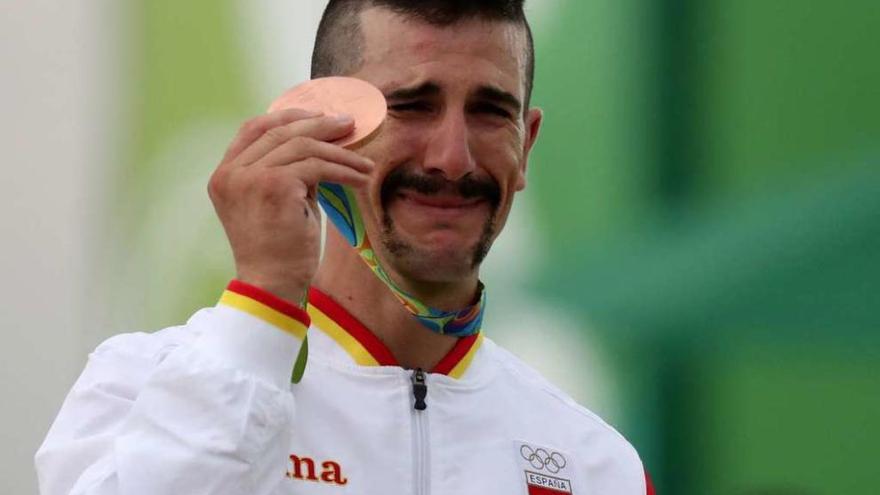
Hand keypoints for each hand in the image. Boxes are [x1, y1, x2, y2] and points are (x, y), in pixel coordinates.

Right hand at [208, 108, 373, 303]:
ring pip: (302, 147)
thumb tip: (322, 146)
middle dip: (318, 126)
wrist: (273, 284)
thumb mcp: (279, 202)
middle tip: (348, 126)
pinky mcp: (274, 185)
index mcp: (225, 174)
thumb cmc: (278, 251)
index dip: (288, 117)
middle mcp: (231, 172)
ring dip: (339, 153)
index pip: (253, 129)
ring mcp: (249, 177)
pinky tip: (360, 178)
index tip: (318, 117)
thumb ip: (288, 172)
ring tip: (363, 162)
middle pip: (279, 131)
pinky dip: (343, 170)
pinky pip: (317, 166)